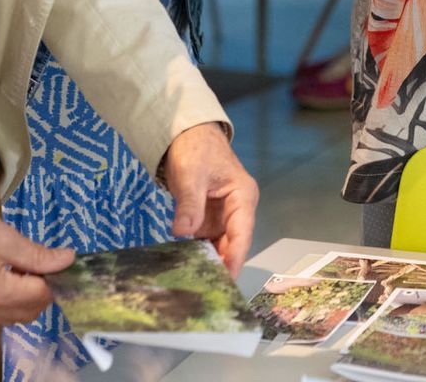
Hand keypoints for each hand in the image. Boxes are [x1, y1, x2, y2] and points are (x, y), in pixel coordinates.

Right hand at [0, 199, 73, 324]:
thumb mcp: (6, 237)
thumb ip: (38, 254)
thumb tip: (67, 260)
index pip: (39, 296)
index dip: (55, 279)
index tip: (60, 263)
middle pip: (28, 313)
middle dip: (43, 292)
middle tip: (44, 266)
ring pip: (12, 317)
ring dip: (26, 299)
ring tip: (25, 270)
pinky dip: (9, 301)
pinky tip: (8, 277)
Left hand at [162, 122, 257, 276]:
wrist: (186, 136)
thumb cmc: (197, 149)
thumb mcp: (192, 175)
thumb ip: (189, 204)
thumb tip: (182, 232)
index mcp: (243, 197)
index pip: (242, 232)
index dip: (235, 256)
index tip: (226, 277)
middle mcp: (236, 210)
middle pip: (233, 244)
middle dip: (222, 265)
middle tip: (208, 288)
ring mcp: (221, 217)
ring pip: (219, 246)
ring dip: (209, 262)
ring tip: (196, 283)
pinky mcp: (207, 220)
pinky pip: (204, 241)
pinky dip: (196, 253)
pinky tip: (185, 267)